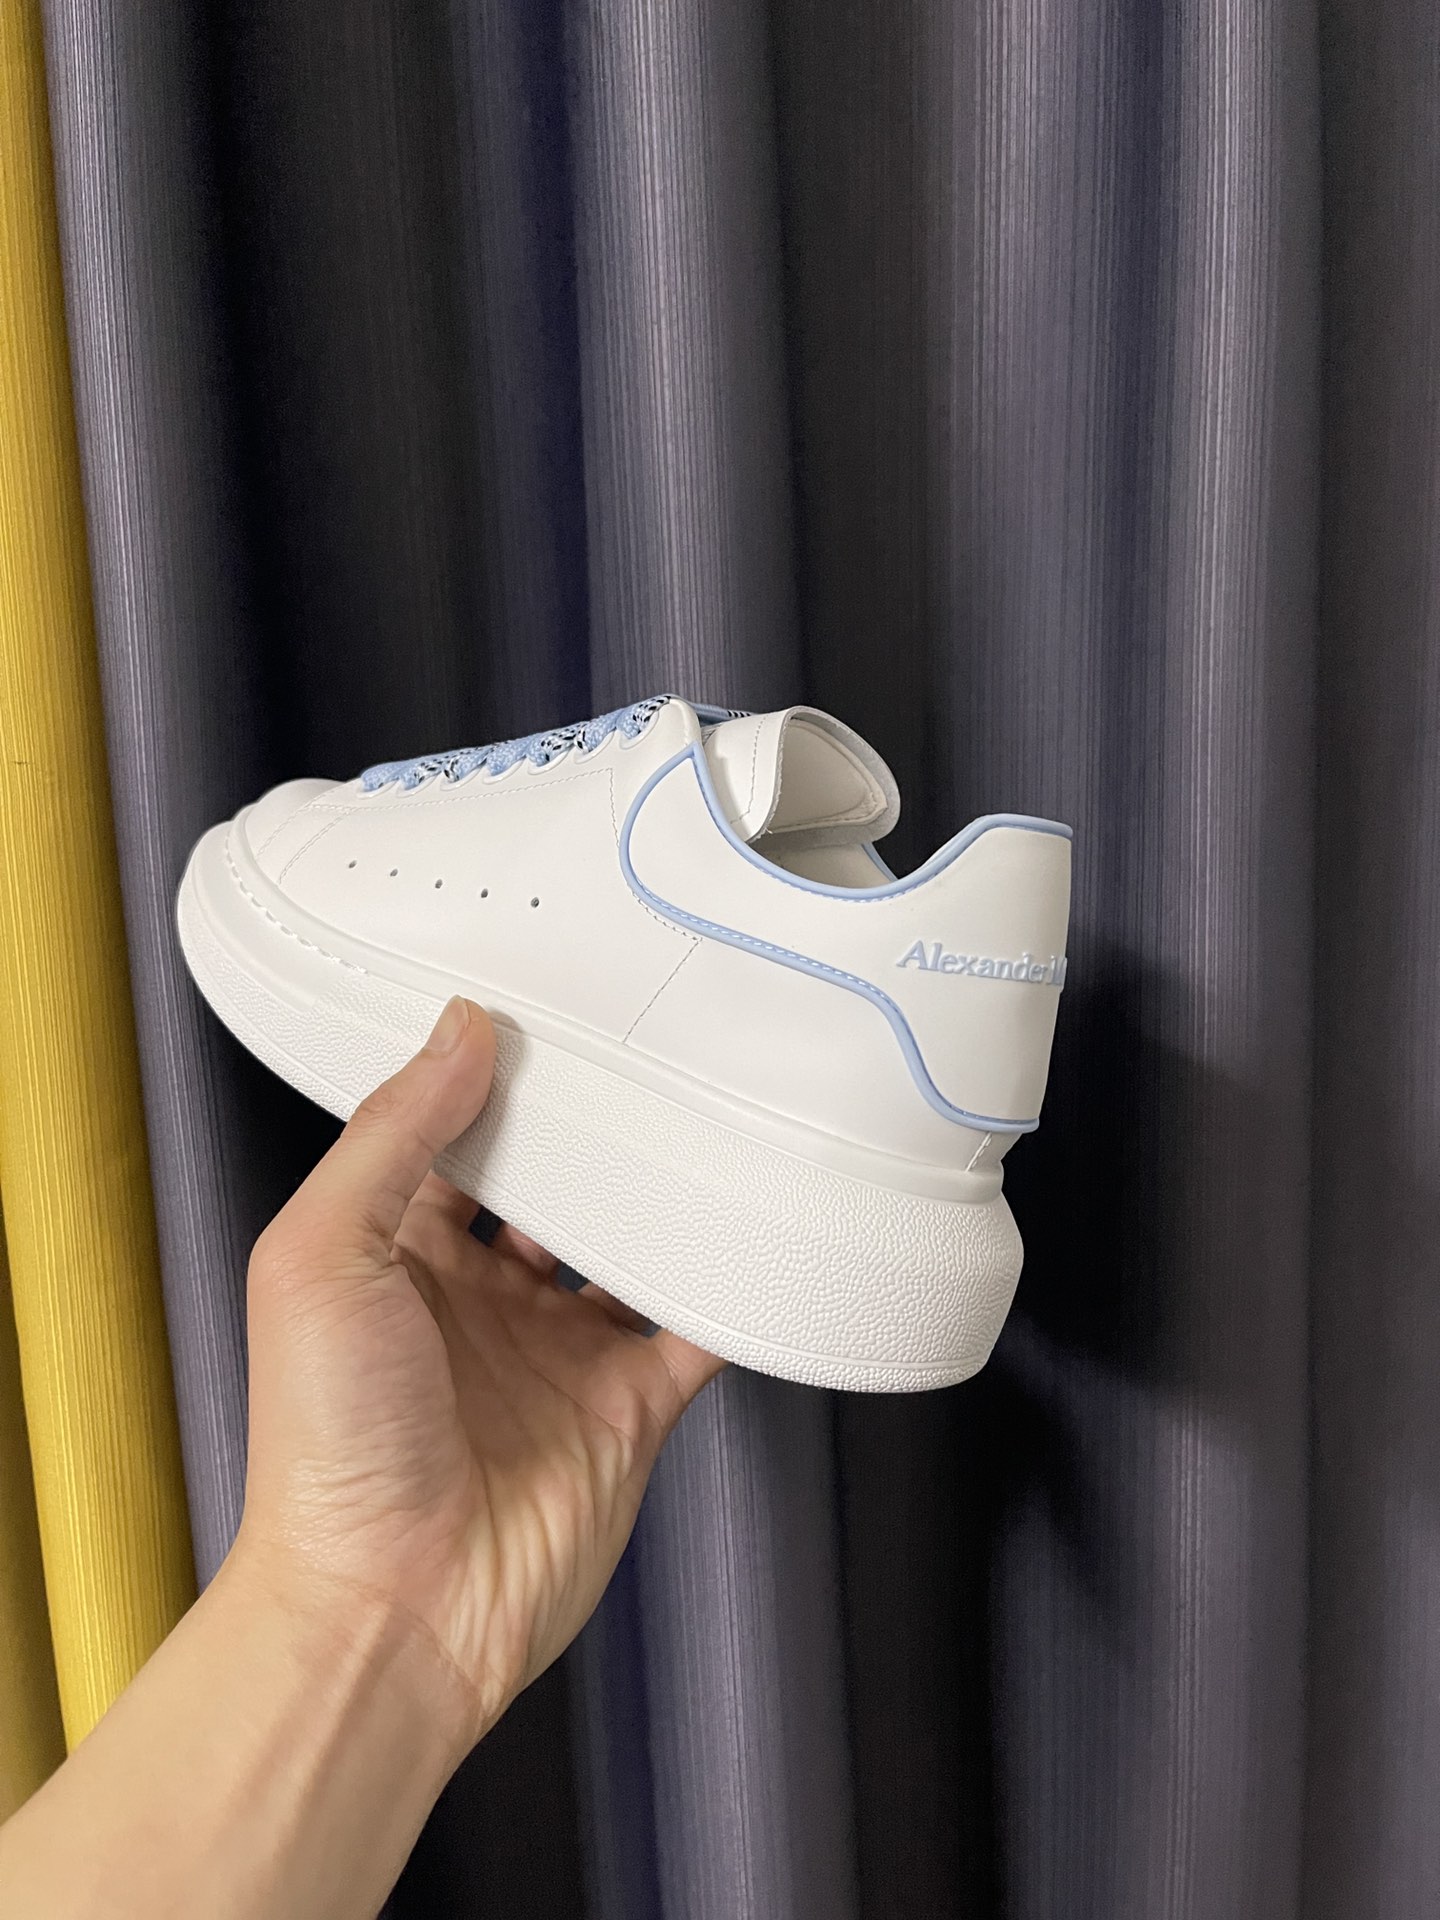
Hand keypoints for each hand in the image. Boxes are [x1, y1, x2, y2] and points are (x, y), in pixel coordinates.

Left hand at [235, 995, 723, 1756]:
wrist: (391, 1610)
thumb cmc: (327, 1444)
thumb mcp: (323, 1254)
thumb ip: (394, 1136)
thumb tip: (461, 1027)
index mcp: (399, 1256)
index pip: (456, 1141)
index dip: (494, 1077)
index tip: (546, 1006)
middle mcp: (484, 1299)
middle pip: (557, 1185)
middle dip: (595, 1125)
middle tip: (649, 1044)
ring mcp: (561, 1353)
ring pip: (633, 1245)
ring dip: (669, 1192)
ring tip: (716, 1111)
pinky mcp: (630, 1405)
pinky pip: (698, 1326)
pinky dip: (735, 1285)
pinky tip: (767, 1227)